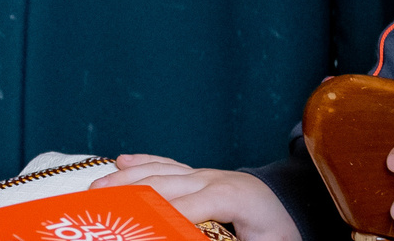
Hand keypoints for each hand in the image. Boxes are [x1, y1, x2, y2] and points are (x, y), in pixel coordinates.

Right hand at [101, 159, 298, 240]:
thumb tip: (190, 234)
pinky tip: (121, 161)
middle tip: (98, 208)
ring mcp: (205, 173)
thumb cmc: (282, 231)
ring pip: (159, 171)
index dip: (163, 221)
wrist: (296, 208)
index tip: (137, 234)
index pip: (190, 207)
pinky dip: (142, 162)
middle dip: (129, 195)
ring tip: (97, 188)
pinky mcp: (200, 174)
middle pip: (163, 184)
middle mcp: (214, 178)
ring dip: (126, 179)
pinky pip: (167, 165)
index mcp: (232, 196)